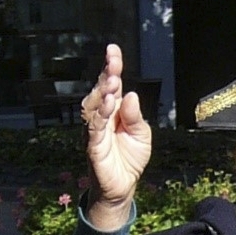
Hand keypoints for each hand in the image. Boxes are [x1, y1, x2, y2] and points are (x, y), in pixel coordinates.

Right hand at [81, 44, 151, 229]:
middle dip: (105, 76)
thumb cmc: (131, 157)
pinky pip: (94, 128)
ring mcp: (95, 130)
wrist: (124, 185)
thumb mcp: (142, 134)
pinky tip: (109, 105)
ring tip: (112, 82)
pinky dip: (101, 116)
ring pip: (94, 107)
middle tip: (113, 65)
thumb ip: (136, 117)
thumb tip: (132, 95)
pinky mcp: (93, 146)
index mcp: (115, 110)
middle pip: (100, 91)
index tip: (112, 49)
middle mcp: (102, 117)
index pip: (112, 84)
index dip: (111, 67)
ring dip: (103, 94)